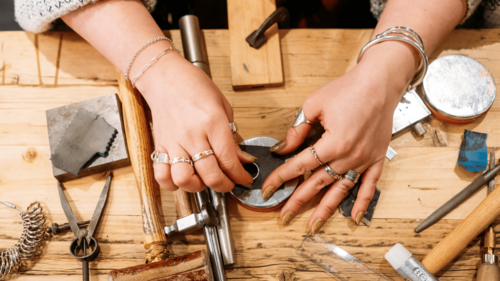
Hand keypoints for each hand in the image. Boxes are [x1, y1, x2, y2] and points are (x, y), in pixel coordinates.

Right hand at [136, 52, 255, 192]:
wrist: (165, 76)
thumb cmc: (194, 86)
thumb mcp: (223, 107)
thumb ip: (232, 136)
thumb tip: (241, 159)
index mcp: (212, 123)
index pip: (229, 160)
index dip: (240, 176)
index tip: (244, 178)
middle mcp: (192, 135)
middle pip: (209, 174)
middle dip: (224, 185)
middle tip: (228, 183)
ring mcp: (174, 142)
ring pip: (184, 179)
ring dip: (197, 187)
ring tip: (204, 181)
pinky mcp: (160, 146)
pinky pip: (162, 175)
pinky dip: (172, 184)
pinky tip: (183, 178)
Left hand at [261, 42, 416, 233]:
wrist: (380, 82)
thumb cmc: (348, 89)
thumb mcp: (314, 105)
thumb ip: (297, 131)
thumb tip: (283, 148)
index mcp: (334, 142)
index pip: (301, 165)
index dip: (282, 177)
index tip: (269, 188)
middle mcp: (350, 155)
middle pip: (318, 183)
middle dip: (298, 201)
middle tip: (284, 216)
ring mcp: (365, 159)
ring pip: (341, 190)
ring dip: (326, 210)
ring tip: (312, 226)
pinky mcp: (377, 159)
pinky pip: (369, 186)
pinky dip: (362, 203)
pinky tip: (355, 218)